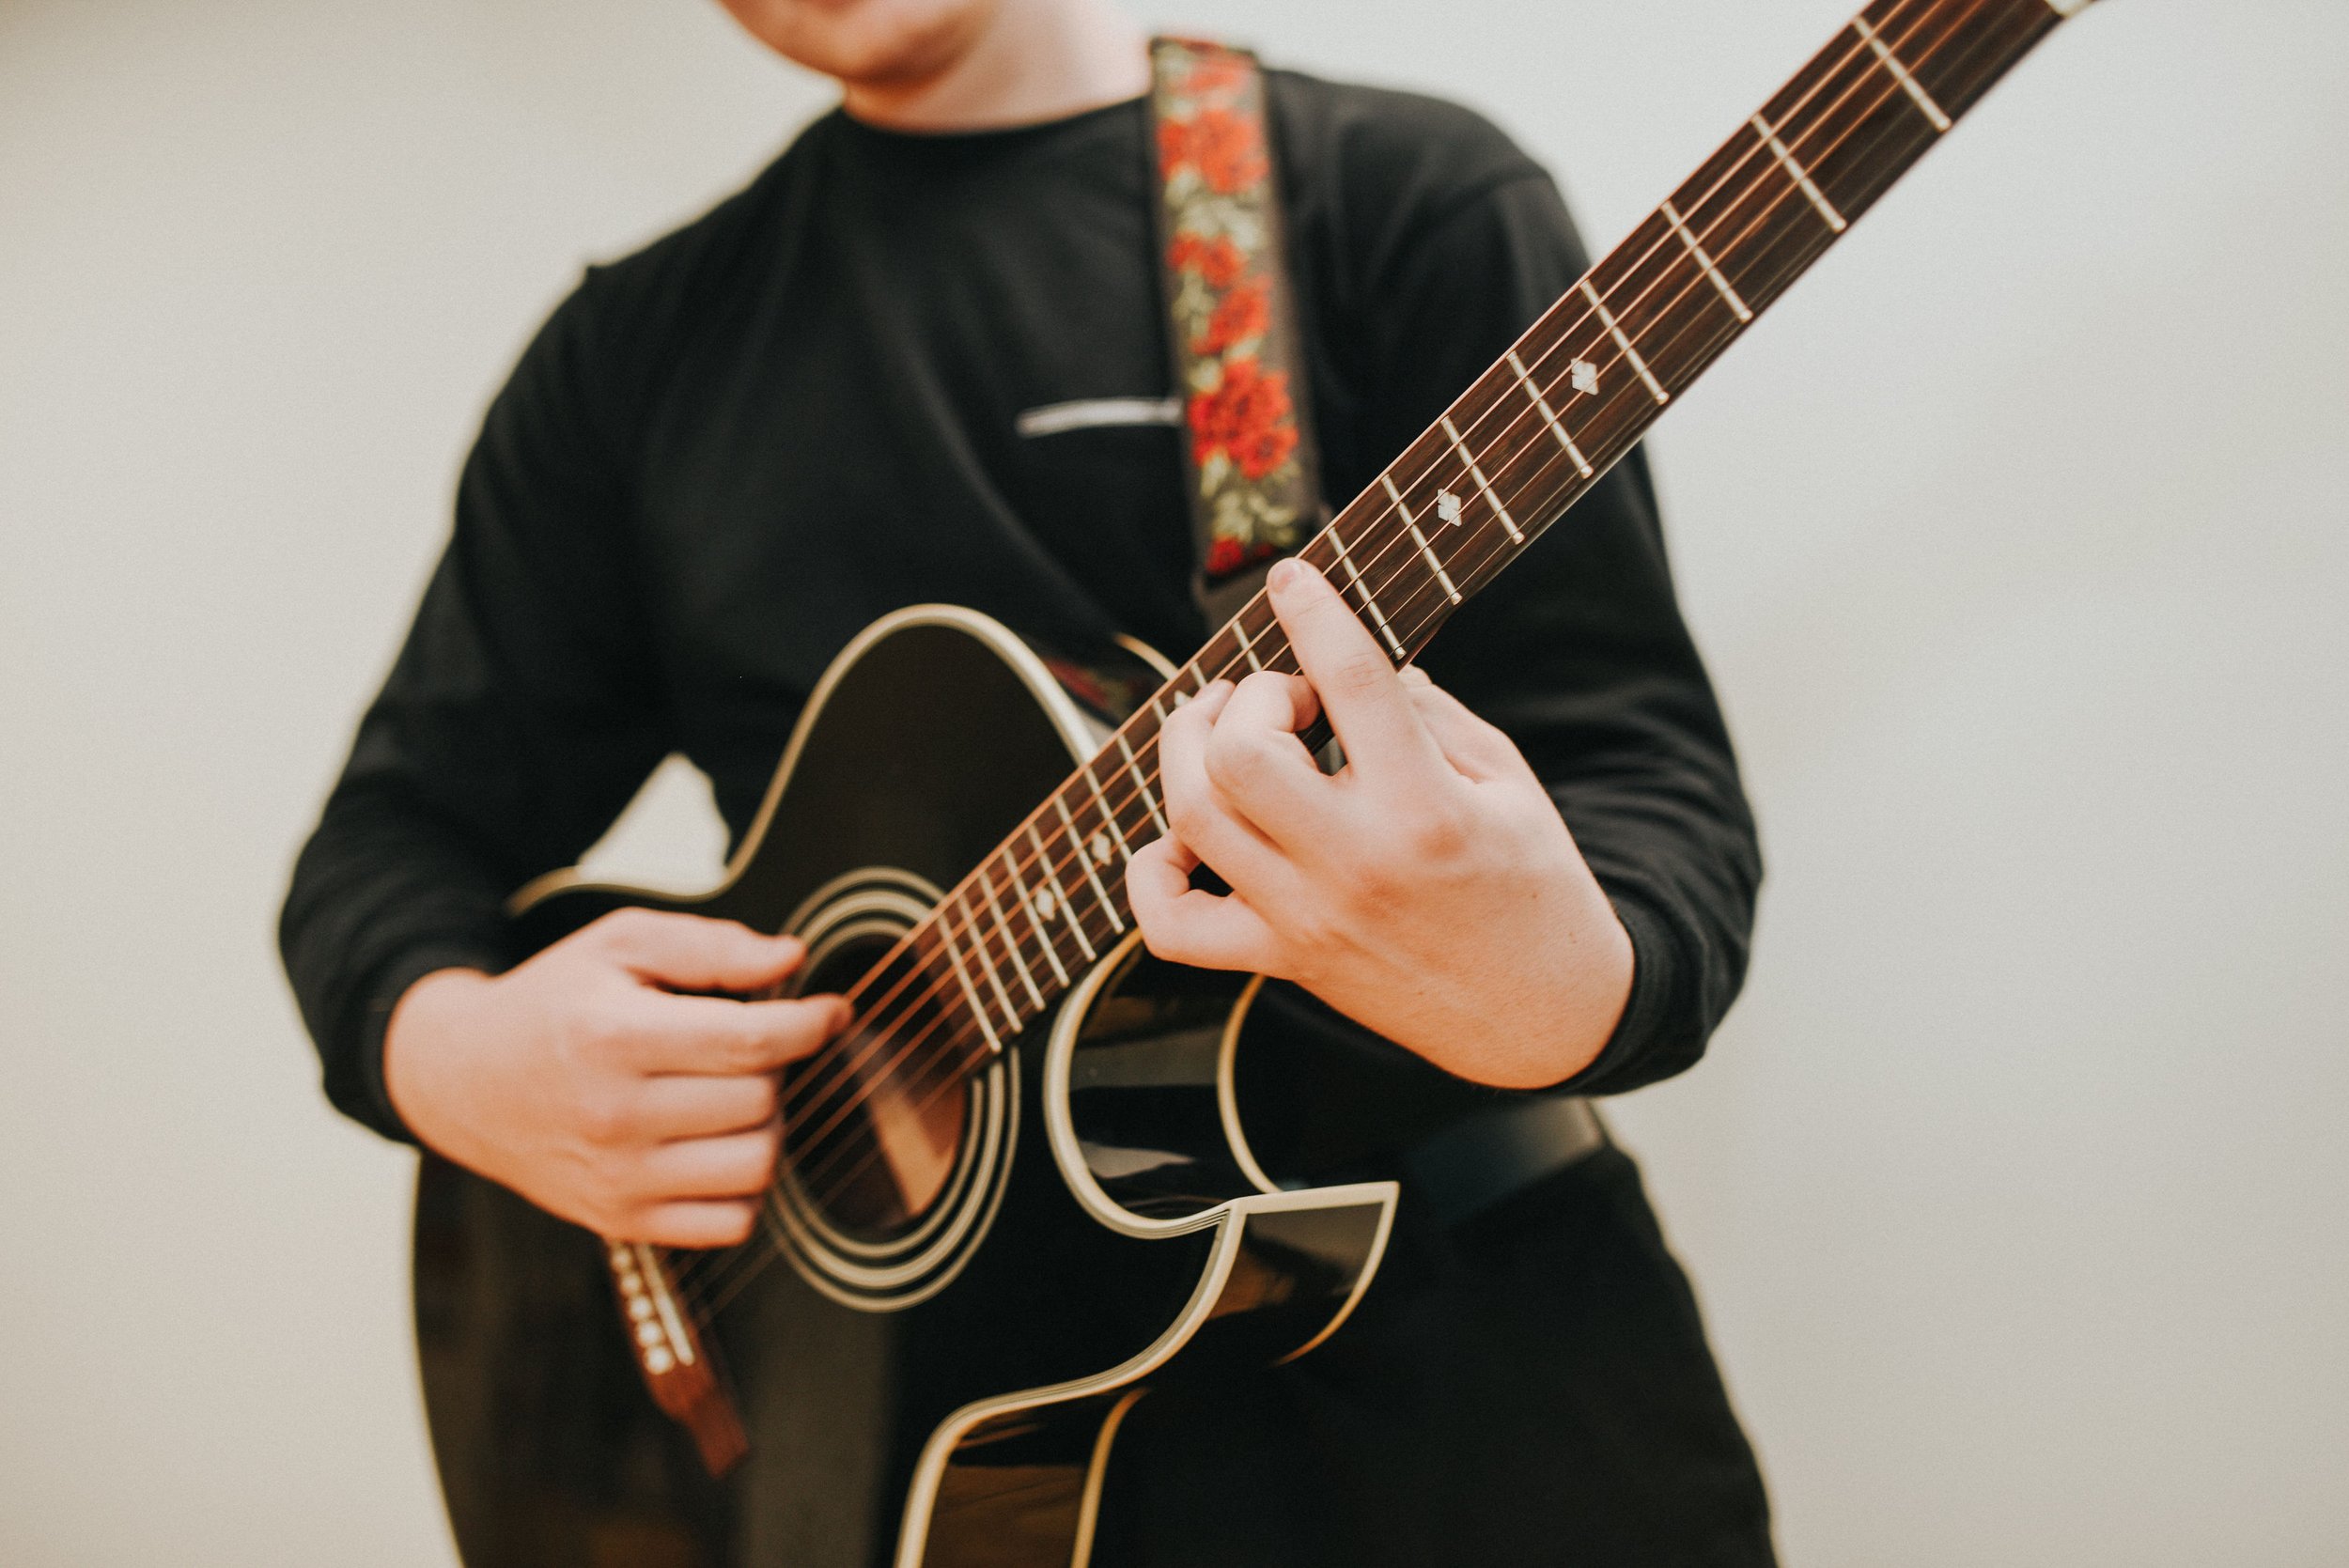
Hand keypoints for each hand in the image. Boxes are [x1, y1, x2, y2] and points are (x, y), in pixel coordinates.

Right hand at [384, 909, 847, 1246]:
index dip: (810, 1023)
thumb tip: (791, 961)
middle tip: (747, 1046)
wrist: (462, 1079)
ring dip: (766, 1126)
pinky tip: (718, 1145)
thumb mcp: (619, 945)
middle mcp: (614, 1117)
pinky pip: (732, 1224)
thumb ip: (711, 946)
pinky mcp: (621, 1222)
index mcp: (614, 1038)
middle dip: (776, 1067)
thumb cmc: (552, 1003)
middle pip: (760, 1102)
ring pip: (757, 1166)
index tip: (830, 1011)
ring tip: (733, 1095)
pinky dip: (745, 1187)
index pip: (751, 1042)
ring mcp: (618, 1179)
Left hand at [1128, 558, 1634, 1088]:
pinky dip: (1153, 871)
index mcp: (1427, 810)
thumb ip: (1428, 714)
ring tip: (1230, 731)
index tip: (1293, 578)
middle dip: (1247, 700)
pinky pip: (1174, 926)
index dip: (1314, 613)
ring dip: (1192, 751)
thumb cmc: (1535, 885)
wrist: (1541, 1017)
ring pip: (1195, 819)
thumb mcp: (1508, 780)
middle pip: (1238, 756)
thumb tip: (1351, 663)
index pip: (1352, 683)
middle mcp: (1356, 865)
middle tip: (1284, 698)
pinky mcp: (1283, 959)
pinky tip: (1186, 835)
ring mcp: (1308, 919)